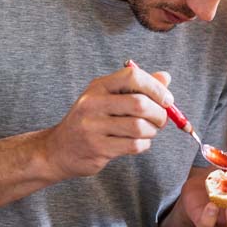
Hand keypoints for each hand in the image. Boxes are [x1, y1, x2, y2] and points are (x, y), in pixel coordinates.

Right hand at [40, 64, 172, 180]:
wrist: (58, 150)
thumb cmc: (91, 121)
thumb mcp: (109, 98)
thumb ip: (137, 88)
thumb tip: (166, 77)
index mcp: (98, 86)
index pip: (132, 76)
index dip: (156, 87)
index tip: (167, 100)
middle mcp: (93, 103)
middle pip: (139, 104)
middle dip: (159, 114)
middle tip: (161, 120)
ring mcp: (93, 126)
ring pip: (139, 127)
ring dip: (151, 131)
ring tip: (148, 132)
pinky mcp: (97, 148)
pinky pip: (134, 145)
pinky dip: (143, 144)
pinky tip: (138, 143)